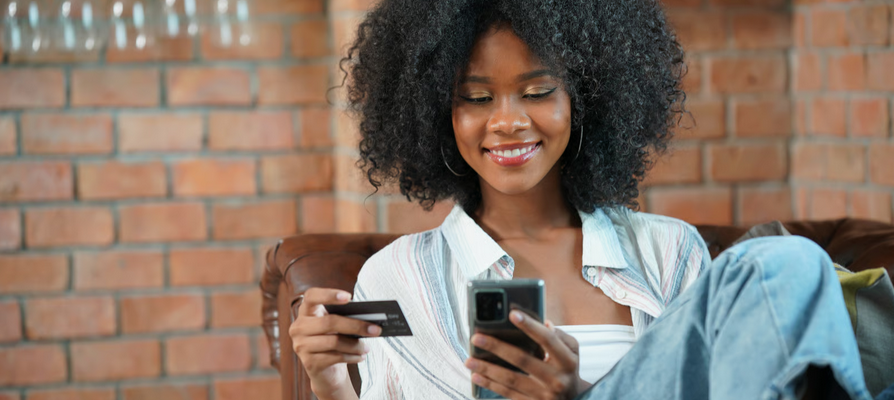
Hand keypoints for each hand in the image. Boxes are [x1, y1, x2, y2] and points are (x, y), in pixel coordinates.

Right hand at [288, 288, 381, 396]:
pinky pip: (335, 357)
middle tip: (375, 329)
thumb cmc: (333, 342)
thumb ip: (344, 319)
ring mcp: (301, 346)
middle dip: (356, 326)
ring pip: (334, 342)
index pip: (311, 296)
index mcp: (306, 312)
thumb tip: (368, 319)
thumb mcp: (336, 327)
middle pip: (329, 322)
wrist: (325, 371)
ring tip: (367, 347)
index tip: (349, 297)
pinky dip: (352, 357)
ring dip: (356, 345)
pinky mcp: (309, 362)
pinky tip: (360, 356)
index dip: (328, 295)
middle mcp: (299, 327)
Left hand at [465, 311, 590, 399]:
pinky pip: (508, 393)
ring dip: (487, 369)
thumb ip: (560, 336)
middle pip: (522, 360)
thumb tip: (543, 322)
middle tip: (477, 337)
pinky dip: (490, 384)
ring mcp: (543, 394)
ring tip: (470, 360)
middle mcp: (556, 378)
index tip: (512, 314)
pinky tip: (477, 377)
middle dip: (497, 347)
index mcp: (567, 361)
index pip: (547, 339)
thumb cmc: (568, 370)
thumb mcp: (573, 352)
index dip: (530, 326)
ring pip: (510, 379)